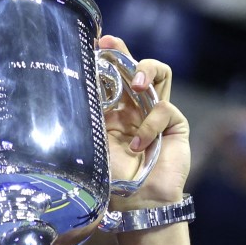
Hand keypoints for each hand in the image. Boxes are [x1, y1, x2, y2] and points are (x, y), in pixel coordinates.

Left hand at [100, 35, 190, 210]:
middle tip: (111, 45)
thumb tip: (70, 86)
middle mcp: (132, 108)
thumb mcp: (92, 142)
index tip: (94, 42)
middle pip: (133, 68)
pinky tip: (139, 146)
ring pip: (159, 75)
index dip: (105, 58)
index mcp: (109, 111)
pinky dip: (149, 125)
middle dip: (123, 53)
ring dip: (145, 71)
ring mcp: (155, 113)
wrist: (135, 203)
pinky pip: (164, 109)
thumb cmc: (109, 178)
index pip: (109, 77)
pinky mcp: (175, 123)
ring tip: (134, 84)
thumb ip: (89, 115)